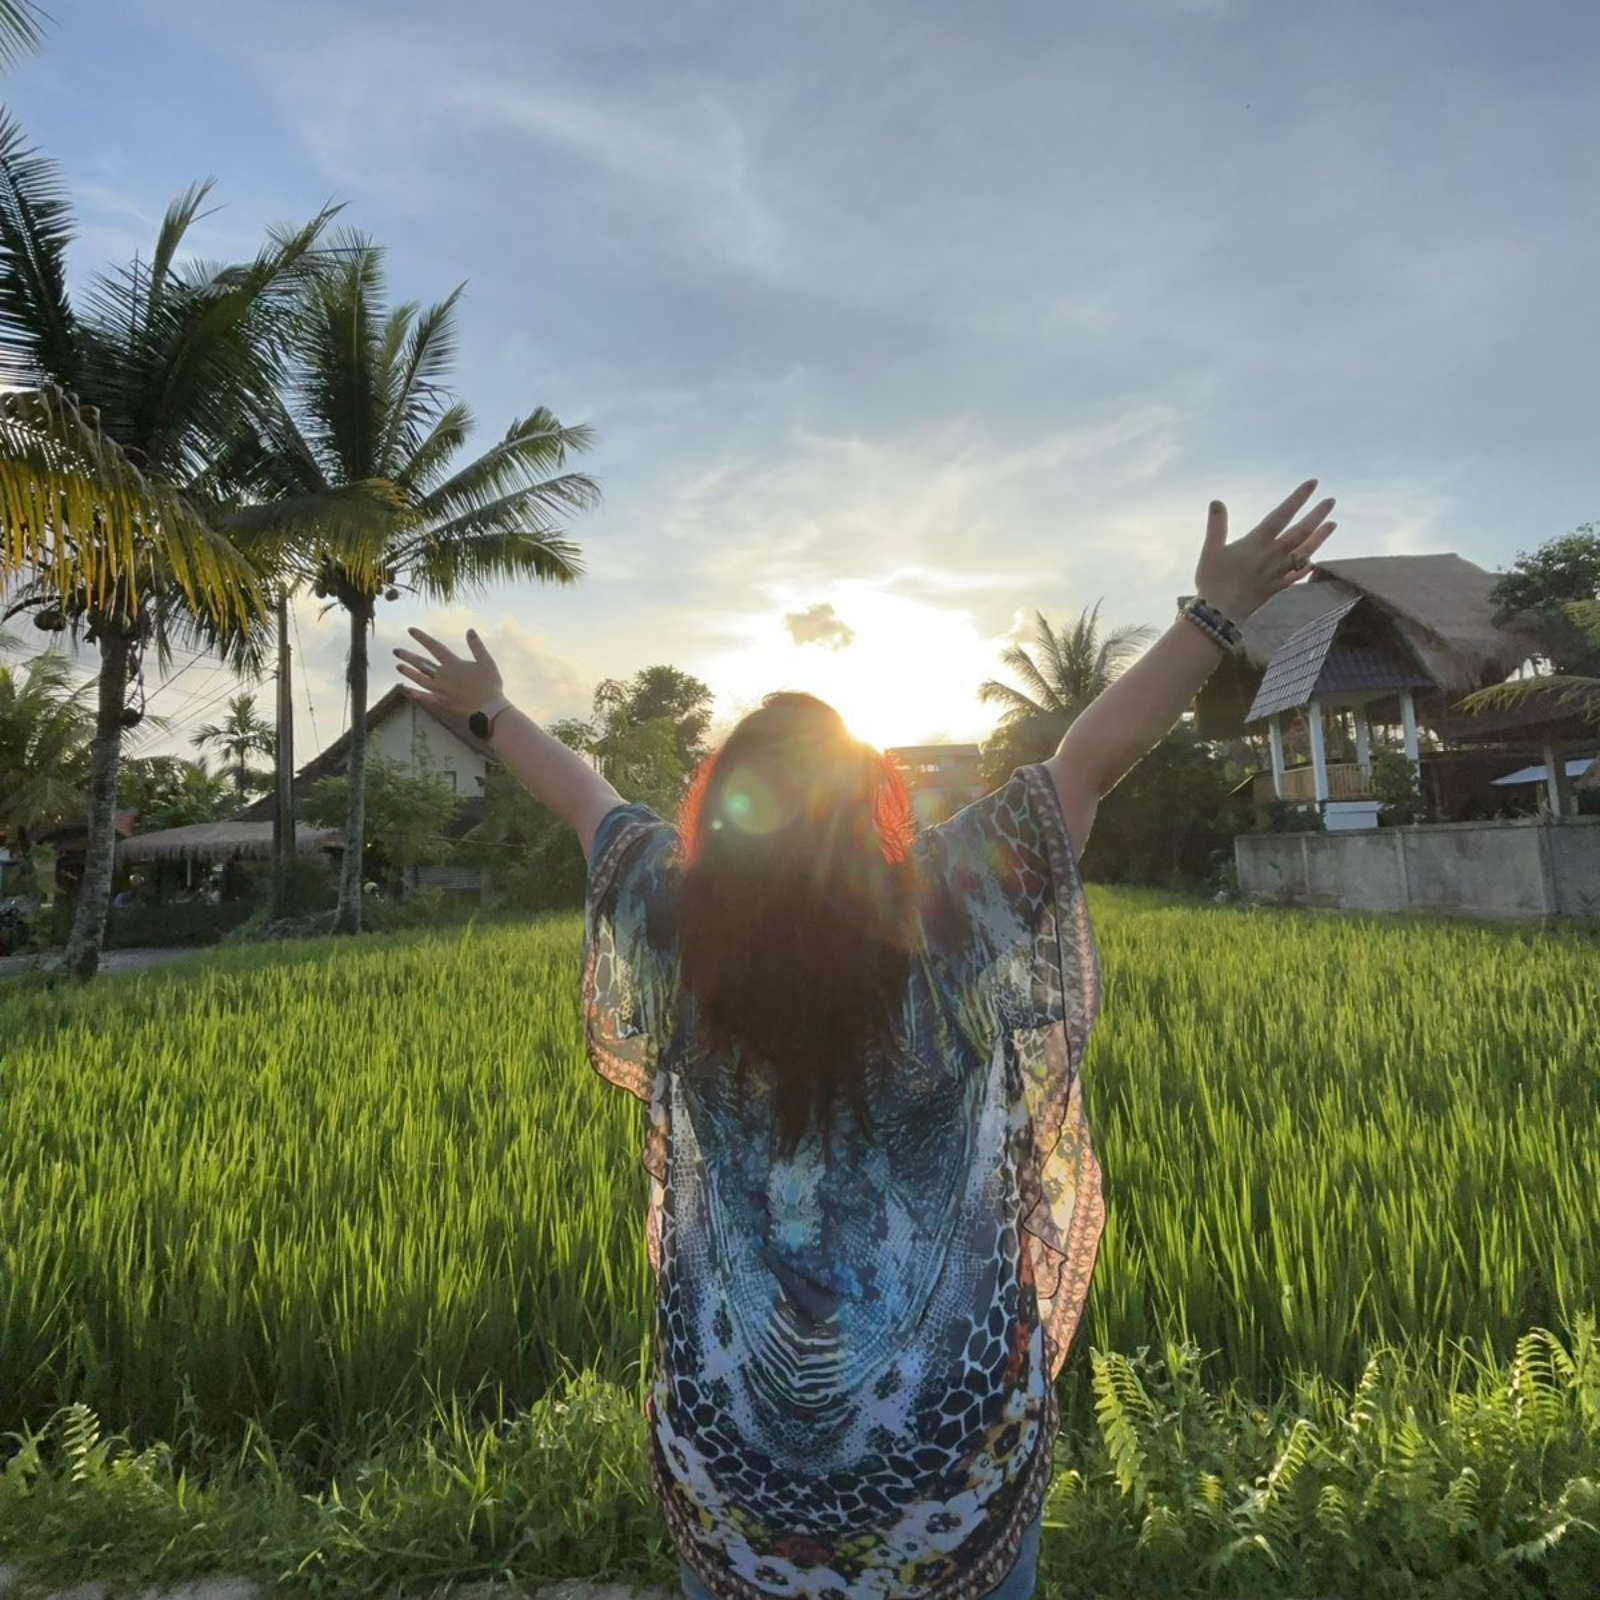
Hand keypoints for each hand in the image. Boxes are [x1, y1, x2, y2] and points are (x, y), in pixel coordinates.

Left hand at [392, 626, 503, 714]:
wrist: (488, 708)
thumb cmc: (490, 684)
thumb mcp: (486, 661)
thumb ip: (477, 646)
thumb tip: (470, 631)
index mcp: (453, 663)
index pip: (434, 647)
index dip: (422, 638)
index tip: (410, 630)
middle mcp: (443, 675)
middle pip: (421, 663)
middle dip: (408, 656)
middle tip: (396, 651)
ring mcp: (441, 689)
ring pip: (420, 679)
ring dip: (408, 672)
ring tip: (398, 667)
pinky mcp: (442, 702)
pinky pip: (425, 697)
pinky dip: (416, 694)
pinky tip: (407, 690)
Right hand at [1195, 479, 1336, 623]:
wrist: (1220, 614)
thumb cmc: (1212, 581)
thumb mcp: (1210, 550)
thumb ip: (1216, 525)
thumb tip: (1216, 501)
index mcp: (1257, 543)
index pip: (1281, 515)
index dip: (1298, 498)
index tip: (1312, 484)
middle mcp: (1272, 555)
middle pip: (1301, 532)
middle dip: (1317, 515)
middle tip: (1331, 501)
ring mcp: (1277, 572)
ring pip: (1304, 552)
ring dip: (1320, 538)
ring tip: (1333, 524)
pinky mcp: (1276, 588)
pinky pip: (1296, 576)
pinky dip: (1306, 567)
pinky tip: (1313, 561)